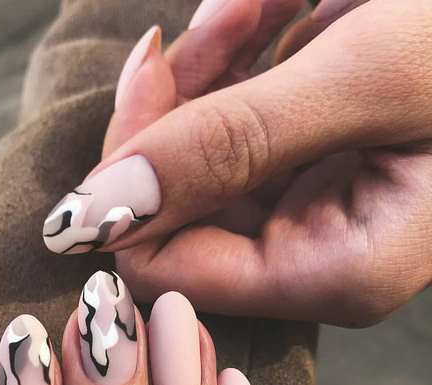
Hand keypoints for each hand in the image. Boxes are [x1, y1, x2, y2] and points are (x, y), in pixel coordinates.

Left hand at [43, 0, 431, 327]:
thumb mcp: (373, 78)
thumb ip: (228, 146)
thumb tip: (98, 211)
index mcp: (329, 270)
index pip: (164, 267)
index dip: (133, 187)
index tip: (149, 83)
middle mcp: (310, 252)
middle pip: (173, 204)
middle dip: (180, 108)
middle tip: (214, 27)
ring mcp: (305, 204)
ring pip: (199, 153)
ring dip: (214, 66)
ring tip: (262, 2)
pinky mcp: (307, 157)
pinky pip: (234, 116)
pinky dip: (241, 54)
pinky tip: (278, 3)